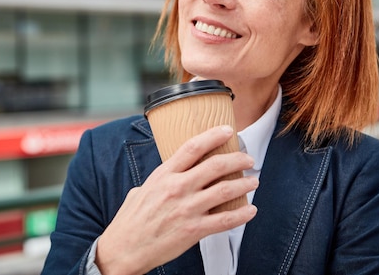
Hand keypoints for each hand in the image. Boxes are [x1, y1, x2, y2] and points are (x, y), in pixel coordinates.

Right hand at [95, 125, 258, 274]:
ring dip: (244, 184)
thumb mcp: (142, 189)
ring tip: (253, 181)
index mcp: (164, 175)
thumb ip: (160, 179)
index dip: (213, 136)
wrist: (124, 248)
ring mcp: (186, 209)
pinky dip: (242, 215)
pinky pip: (225, 220)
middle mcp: (177, 188)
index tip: (228, 130)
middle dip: (237, 159)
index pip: (192, 147)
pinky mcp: (193, 230)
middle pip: (215, 165)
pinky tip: (251, 210)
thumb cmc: (131, 220)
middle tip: (248, 159)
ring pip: (225, 190)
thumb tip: (171, 174)